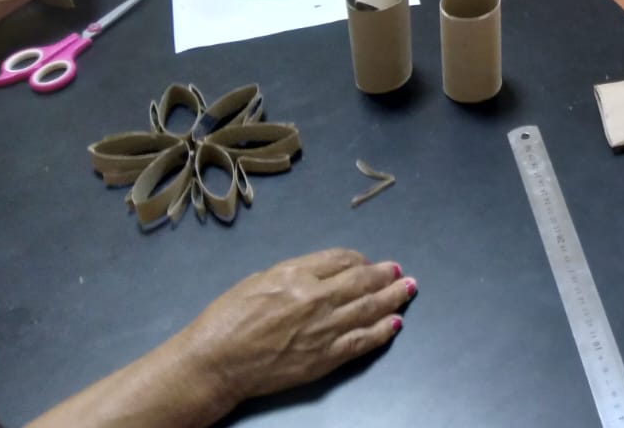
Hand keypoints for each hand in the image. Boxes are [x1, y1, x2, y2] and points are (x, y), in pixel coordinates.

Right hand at [179, 250, 413, 407]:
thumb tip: (328, 271)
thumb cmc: (228, 318)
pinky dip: (381, 331)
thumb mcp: (261, 279)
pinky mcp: (324, 358)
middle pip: (362, 281)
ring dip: (393, 298)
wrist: (215, 363)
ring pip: (369, 309)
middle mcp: (316, 298)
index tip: (369, 263)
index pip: (342, 260)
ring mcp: (323, 329)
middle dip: (385, 276)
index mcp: (296, 274)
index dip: (361, 260)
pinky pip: (361, 341)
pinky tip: (395, 323)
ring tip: (408, 289)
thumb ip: (298, 273)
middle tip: (400, 272)